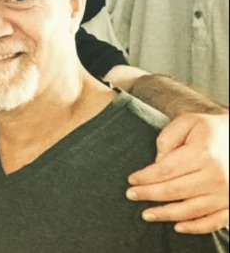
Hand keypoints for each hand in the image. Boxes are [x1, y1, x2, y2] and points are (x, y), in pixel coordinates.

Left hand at [127, 113, 228, 233]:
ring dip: (166, 214)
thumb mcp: (188, 122)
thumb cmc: (211, 130)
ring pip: (191, 210)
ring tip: (146, 214)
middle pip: (174, 191)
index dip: (146, 177)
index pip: (166, 170)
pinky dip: (195, 227)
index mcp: (203, 153)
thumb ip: (168, 139)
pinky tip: (177, 227)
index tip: (131, 180)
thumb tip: (157, 163)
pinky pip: (214, 222)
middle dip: (149, 194)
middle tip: (131, 195)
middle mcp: (217, 176)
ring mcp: (227, 193)